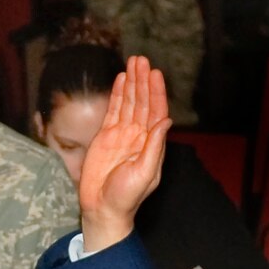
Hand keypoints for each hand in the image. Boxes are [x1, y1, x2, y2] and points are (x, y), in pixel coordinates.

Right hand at [78, 55, 170, 253]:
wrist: (102, 208)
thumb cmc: (126, 197)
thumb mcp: (144, 173)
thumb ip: (154, 146)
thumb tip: (165, 121)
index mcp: (151, 143)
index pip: (156, 111)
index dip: (156, 92)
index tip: (155, 74)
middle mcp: (138, 136)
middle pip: (142, 102)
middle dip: (143, 81)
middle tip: (142, 60)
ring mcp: (121, 135)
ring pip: (128, 103)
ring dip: (131, 83)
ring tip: (132, 63)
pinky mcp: (105, 137)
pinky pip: (113, 111)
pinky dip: (117, 95)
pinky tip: (119, 81)